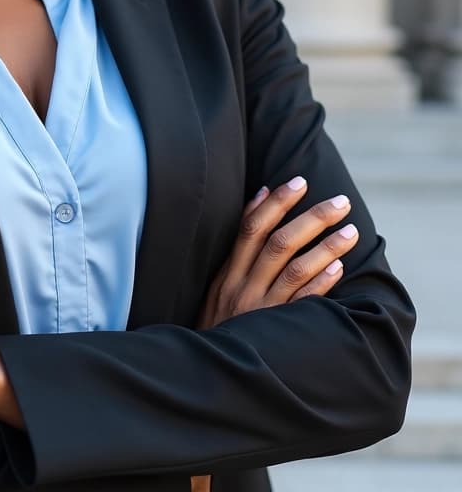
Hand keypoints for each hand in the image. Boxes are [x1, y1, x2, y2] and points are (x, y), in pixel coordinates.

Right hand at [189, 178, 357, 491]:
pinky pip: (301, 307)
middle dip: (310, 218)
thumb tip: (259, 194)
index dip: (275, 203)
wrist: (203, 373)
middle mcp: (241, 288)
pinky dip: (320, 285)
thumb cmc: (217, 322)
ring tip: (350, 231)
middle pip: (278, 244)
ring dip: (324, 248)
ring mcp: (259, 312)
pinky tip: (339, 269)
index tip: (299, 181)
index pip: (251, 228)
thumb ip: (240, 242)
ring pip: (294, 272)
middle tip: (339, 201)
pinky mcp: (274, 335)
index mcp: (226, 273)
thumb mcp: (218, 281)